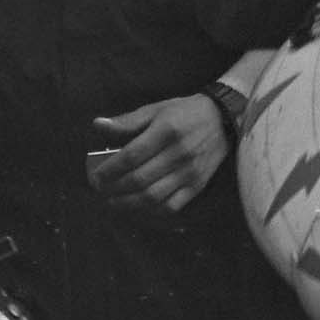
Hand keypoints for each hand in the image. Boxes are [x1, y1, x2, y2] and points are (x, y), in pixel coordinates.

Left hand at [86, 95, 230, 216]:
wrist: (223, 119)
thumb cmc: (185, 112)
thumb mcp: (156, 109)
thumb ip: (127, 121)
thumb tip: (97, 126)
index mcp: (166, 131)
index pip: (132, 156)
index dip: (110, 169)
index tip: (96, 177)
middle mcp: (178, 153)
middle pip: (140, 179)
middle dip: (115, 189)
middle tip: (101, 191)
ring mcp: (189, 172)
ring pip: (153, 196)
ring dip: (129, 203)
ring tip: (114, 202)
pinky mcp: (197, 185)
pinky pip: (172, 205)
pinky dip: (152, 210)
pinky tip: (139, 207)